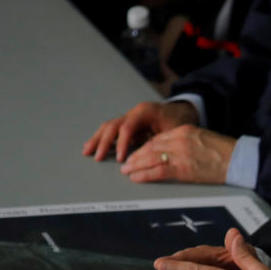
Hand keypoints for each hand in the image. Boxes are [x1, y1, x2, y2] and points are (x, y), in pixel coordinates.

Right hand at [82, 101, 197, 161]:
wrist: (183, 111)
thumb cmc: (180, 120)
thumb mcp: (174, 130)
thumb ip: (160, 141)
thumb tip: (148, 156)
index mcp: (145, 111)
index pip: (127, 127)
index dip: (122, 143)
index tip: (121, 158)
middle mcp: (134, 113)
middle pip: (113, 126)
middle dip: (104, 142)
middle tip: (98, 157)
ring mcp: (130, 117)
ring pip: (109, 127)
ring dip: (97, 139)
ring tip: (87, 151)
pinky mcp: (128, 124)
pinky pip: (112, 130)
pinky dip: (102, 138)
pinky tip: (93, 146)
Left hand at [120, 125, 235, 183]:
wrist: (237, 159)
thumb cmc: (224, 152)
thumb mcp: (202, 139)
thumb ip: (185, 143)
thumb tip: (171, 153)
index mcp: (184, 130)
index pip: (158, 138)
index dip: (144, 147)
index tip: (137, 153)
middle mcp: (179, 140)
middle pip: (150, 147)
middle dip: (136, 156)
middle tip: (126, 163)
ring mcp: (179, 154)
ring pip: (150, 158)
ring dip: (135, 166)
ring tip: (126, 171)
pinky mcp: (182, 169)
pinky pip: (157, 171)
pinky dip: (143, 175)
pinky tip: (135, 178)